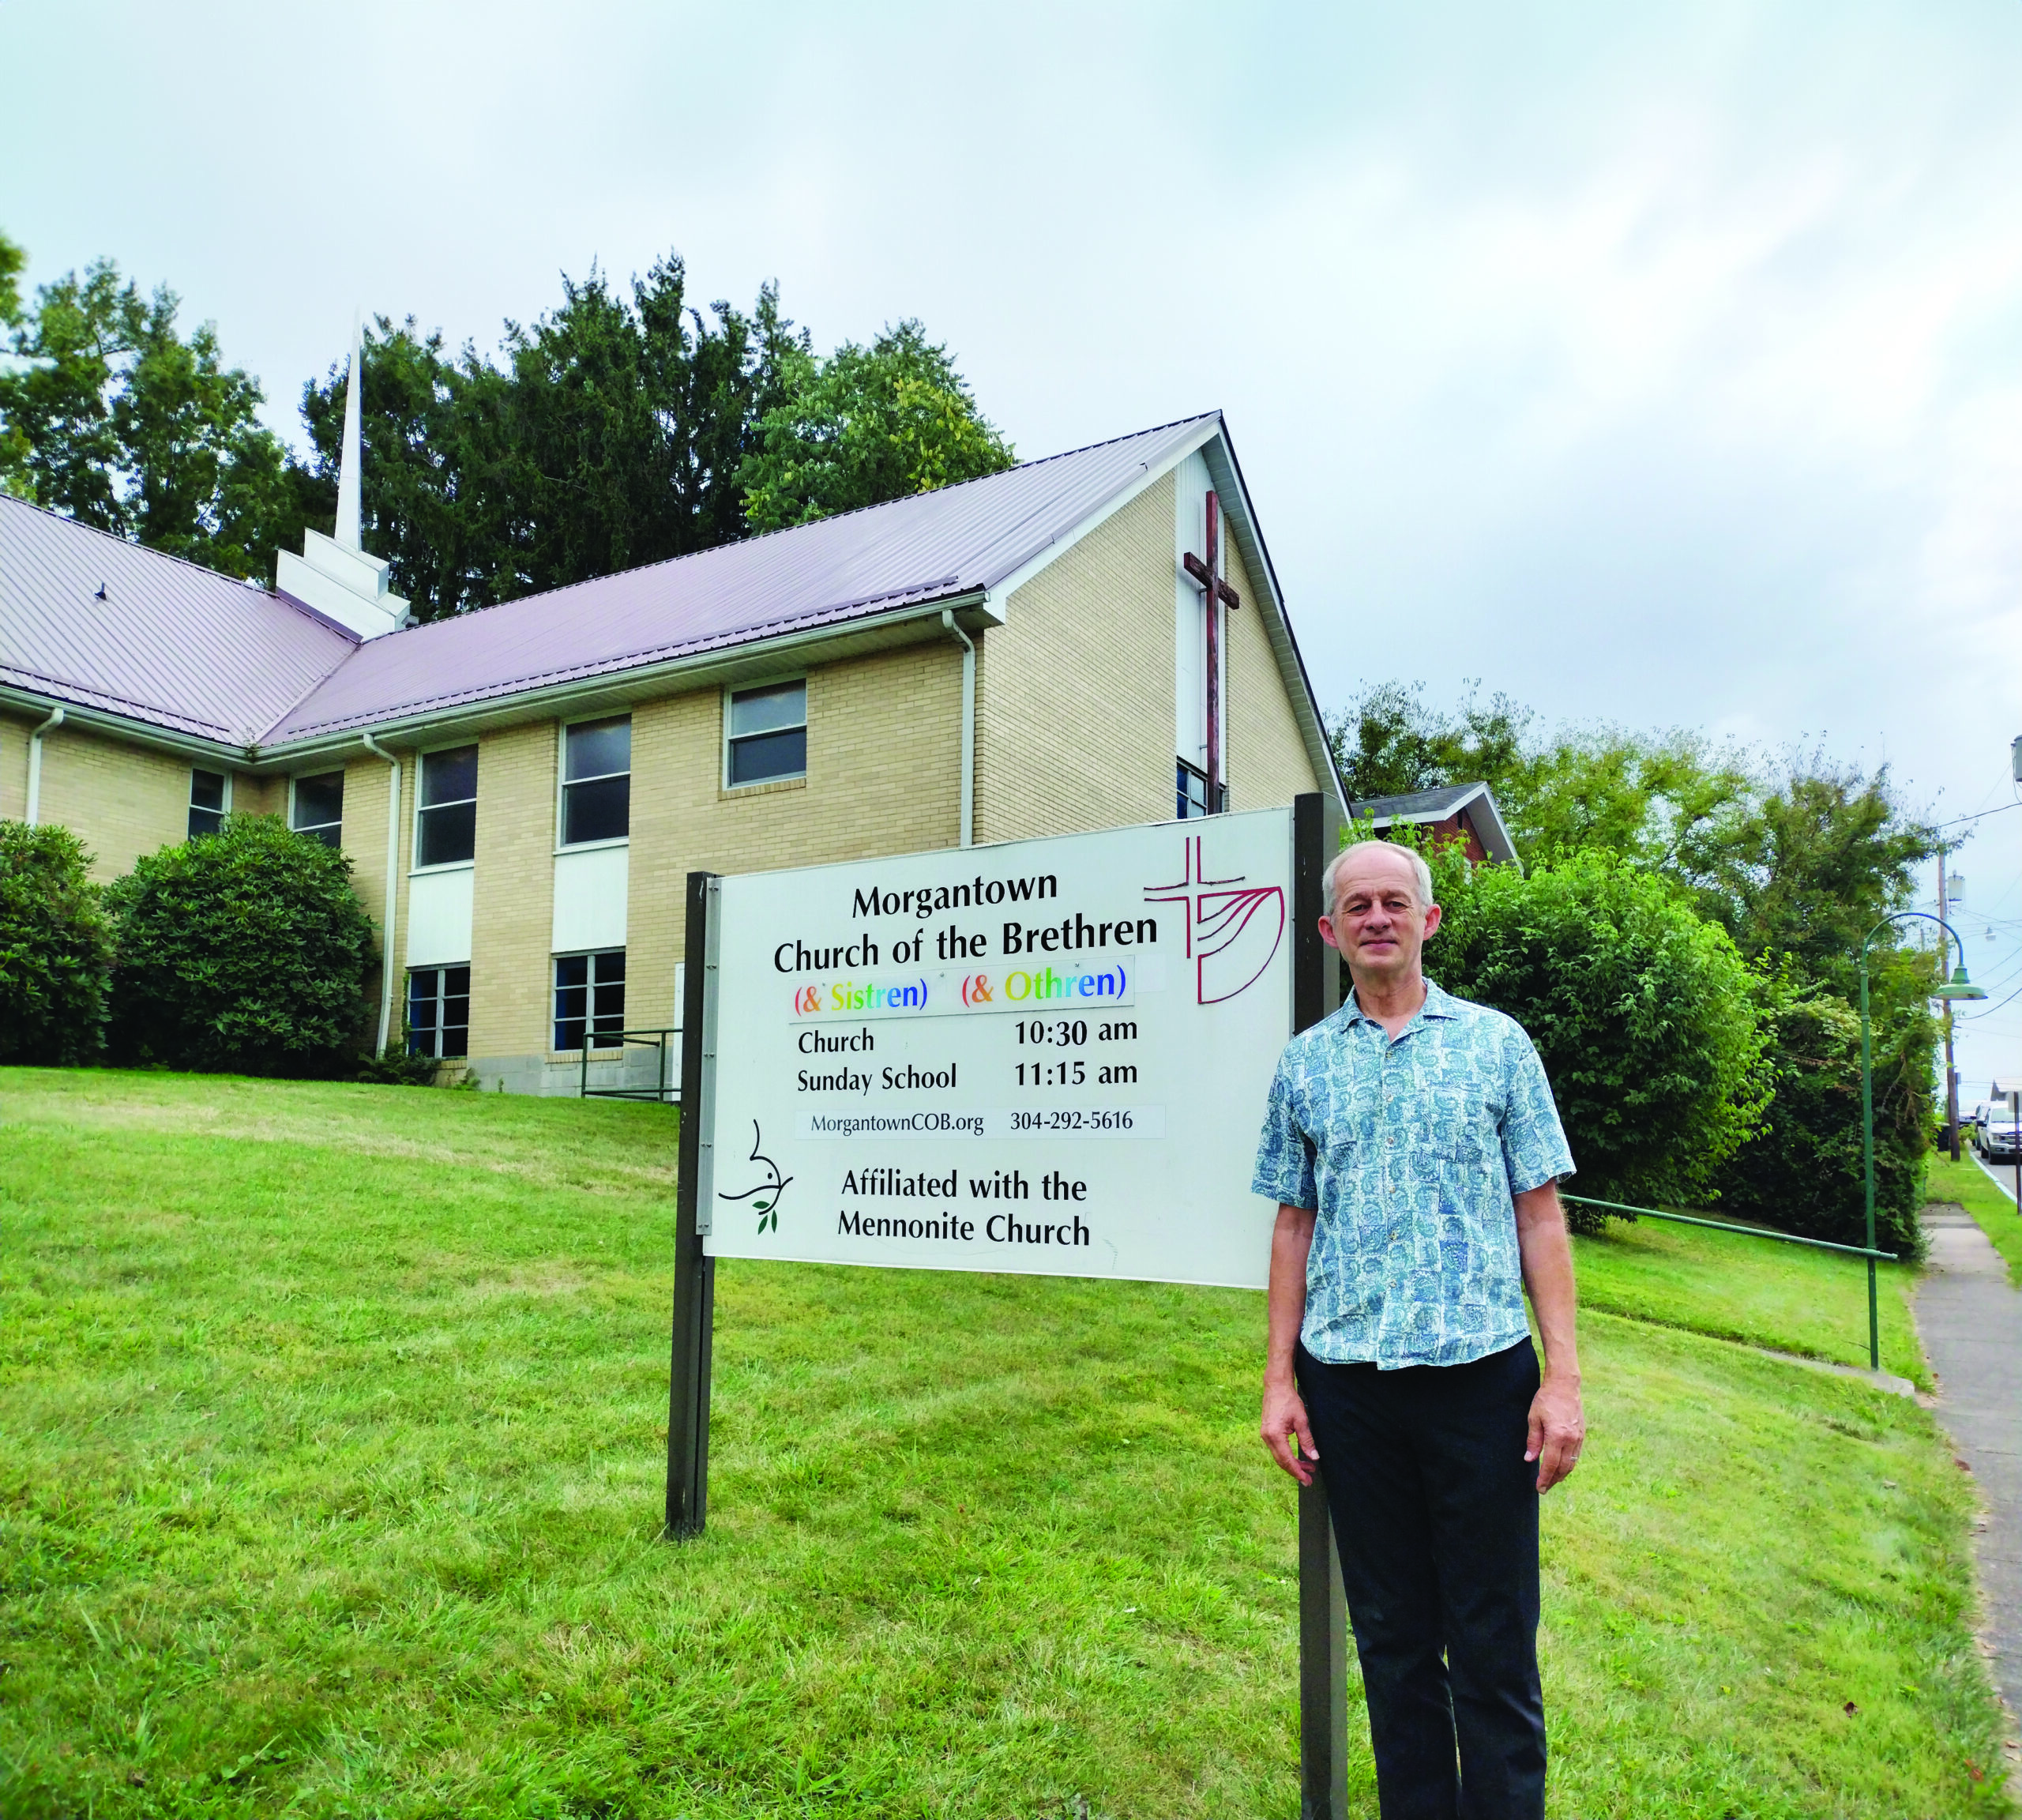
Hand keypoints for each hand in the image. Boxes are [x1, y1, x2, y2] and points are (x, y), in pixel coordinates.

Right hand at [1261, 1374, 1316, 1485]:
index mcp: (1275, 1435)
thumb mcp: (1302, 1420)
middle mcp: (1267, 1437)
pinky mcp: (1266, 1432)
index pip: (1287, 1460)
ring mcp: (1265, 1435)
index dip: (1298, 1472)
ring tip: (1308, 1467)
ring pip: (1279, 1456)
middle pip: (1281, 1461)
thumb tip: (1314, 1458)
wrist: (1276, 1386)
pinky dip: (1287, 1455)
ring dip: (1292, 1463)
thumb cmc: (1289, 1400)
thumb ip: (1307, 1440)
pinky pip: (1277, 1449)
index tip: (1307, 1480)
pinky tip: (1297, 1457)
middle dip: (1295, 1471)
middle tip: (1309, 1479)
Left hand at [1525, 1372, 1584, 1492]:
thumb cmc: (1546, 1400)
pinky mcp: (1582, 1434)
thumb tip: (1529, 1459)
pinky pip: (1576, 1455)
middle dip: (1553, 1480)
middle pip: (1563, 1468)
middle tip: (1544, 1488)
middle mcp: (1570, 1440)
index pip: (1550, 1465)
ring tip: (1552, 1480)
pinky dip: (1569, 1464)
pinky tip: (1562, 1467)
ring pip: (1571, 1463)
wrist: (1565, 1385)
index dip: (1545, 1478)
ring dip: (1562, 1474)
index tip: (1539, 1488)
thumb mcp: (1533, 1418)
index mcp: (1557, 1436)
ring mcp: (1578, 1437)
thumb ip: (1533, 1440)